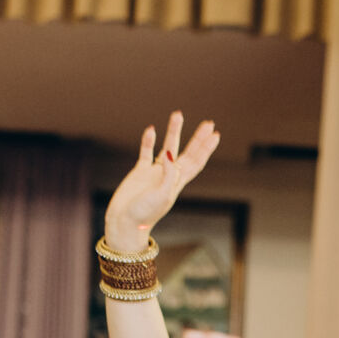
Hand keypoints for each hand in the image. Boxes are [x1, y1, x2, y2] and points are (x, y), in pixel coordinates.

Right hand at [105, 112, 220, 254]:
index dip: (206, 149)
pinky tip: (151, 130)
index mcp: (178, 182)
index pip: (196, 162)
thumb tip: (170, 153)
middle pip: (188, 153)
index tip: (215, 135)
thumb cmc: (144, 214)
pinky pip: (146, 152)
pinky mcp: (140, 172)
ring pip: (168, 148)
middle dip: (198, 138)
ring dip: (174, 132)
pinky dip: (148, 141)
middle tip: (208, 123)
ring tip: (177, 115)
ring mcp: (155, 173)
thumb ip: (168, 174)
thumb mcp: (161, 195)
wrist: (124, 222)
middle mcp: (169, 176)